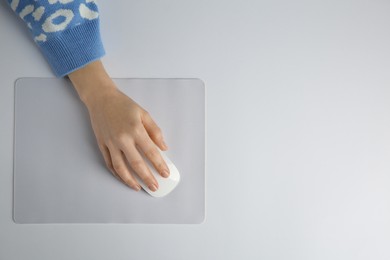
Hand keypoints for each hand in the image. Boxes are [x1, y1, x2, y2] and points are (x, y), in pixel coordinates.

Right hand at [68, 60, 169, 191]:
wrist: (101, 99)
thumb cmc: (124, 105)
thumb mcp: (144, 114)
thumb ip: (155, 131)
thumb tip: (163, 147)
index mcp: (135, 130)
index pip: (151, 152)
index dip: (159, 165)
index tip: (165, 174)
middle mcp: (122, 139)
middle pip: (136, 164)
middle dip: (147, 178)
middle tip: (155, 186)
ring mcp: (110, 143)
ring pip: (121, 168)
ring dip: (130, 180)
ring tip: (139, 187)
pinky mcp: (102, 145)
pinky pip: (109, 163)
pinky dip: (117, 174)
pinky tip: (124, 178)